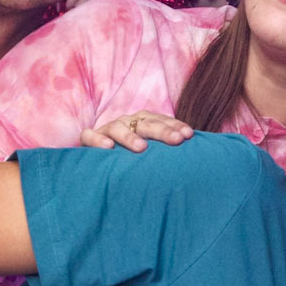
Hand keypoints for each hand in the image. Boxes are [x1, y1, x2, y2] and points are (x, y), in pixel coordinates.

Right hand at [78, 110, 193, 152]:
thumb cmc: (133, 160)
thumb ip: (167, 154)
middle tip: (176, 141)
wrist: (100, 164)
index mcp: (143, 122)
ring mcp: (108, 129)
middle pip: (145, 123)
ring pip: (118, 127)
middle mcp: (127, 122)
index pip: (162, 121)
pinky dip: (98, 140)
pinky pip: (90, 136)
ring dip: (130, 137)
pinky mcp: (89, 139)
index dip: (175, 126)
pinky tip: (108, 148)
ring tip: (142, 148)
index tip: (189, 136)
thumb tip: (197, 161)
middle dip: (162, 131)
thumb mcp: (152, 155)